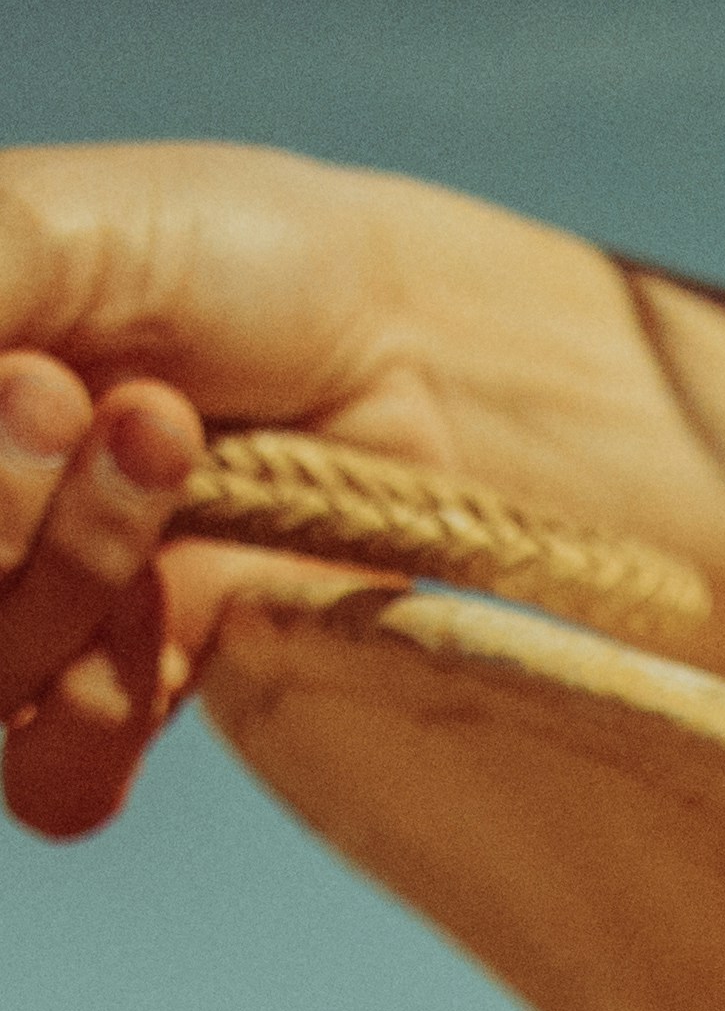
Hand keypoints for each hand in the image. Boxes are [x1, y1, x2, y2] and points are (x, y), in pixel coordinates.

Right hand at [0, 143, 471, 835]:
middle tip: (85, 397)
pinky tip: (175, 603)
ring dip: (74, 566)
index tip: (32, 375)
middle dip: (0, 503)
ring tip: (170, 442)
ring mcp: (23, 620)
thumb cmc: (225, 255)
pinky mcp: (121, 704)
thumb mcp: (48, 224)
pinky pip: (49, 785)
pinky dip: (103, 710)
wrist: (399, 354)